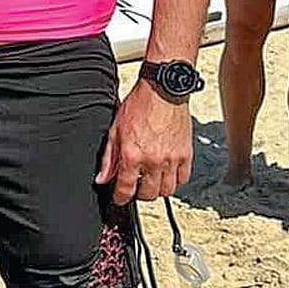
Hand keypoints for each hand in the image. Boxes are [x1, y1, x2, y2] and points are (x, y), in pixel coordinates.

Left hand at [97, 81, 192, 204]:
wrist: (163, 90)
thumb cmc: (140, 105)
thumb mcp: (115, 130)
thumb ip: (109, 158)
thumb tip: (102, 178)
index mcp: (132, 155)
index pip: (126, 189)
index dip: (120, 198)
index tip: (119, 198)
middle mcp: (153, 160)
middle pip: (148, 194)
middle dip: (139, 194)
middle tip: (136, 186)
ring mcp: (171, 159)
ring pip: (167, 190)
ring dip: (157, 189)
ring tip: (151, 180)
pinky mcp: (186, 154)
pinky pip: (183, 178)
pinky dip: (175, 180)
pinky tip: (167, 172)